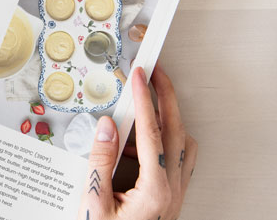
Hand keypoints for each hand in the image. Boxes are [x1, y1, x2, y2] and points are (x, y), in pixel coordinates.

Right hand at [77, 66, 197, 219]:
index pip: (151, 133)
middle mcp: (172, 190)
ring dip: (168, 121)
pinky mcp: (171, 198)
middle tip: (155, 73)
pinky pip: (178, 162)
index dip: (145, 101)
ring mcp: (176, 194)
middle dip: (167, 98)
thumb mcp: (93, 202)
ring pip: (183, 146)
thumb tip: (107, 127)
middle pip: (176, 132)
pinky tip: (140, 143)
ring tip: (144, 106)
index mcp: (154, 190)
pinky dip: (164, 143)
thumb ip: (100, 163)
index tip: (139, 76)